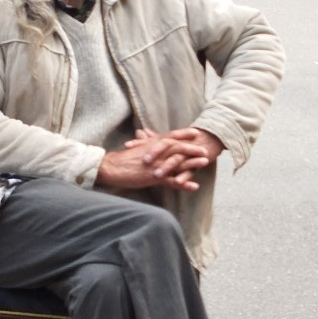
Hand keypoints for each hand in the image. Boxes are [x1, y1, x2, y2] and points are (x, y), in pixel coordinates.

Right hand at [97, 130, 214, 191]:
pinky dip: (184, 183)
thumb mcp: (135, 147)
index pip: (170, 136)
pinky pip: (172, 181)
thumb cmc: (122, 158)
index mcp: (152, 144)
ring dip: (192, 162)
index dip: (183, 134)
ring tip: (206, 162)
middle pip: (178, 147)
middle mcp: (156, 152)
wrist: (111, 167)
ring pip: (177, 162)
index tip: (196, 131)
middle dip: (193, 147)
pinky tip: (194, 186)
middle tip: (206, 148)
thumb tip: (143, 133)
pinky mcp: (154, 177)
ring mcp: (156, 165)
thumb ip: (143, 141)